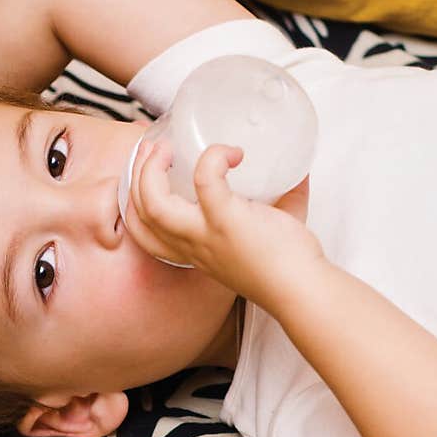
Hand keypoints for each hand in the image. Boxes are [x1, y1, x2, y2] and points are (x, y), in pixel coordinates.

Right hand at [123, 139, 325, 304]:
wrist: (302, 290)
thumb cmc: (290, 268)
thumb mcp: (270, 234)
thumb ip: (283, 201)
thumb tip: (298, 171)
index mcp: (194, 250)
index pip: (144, 233)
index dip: (135, 199)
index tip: (151, 170)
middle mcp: (192, 245)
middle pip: (139, 213)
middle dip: (137, 173)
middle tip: (157, 147)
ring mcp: (206, 234)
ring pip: (152, 202)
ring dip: (153, 168)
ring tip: (171, 147)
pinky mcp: (227, 221)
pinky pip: (205, 179)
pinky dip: (214, 157)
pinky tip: (233, 153)